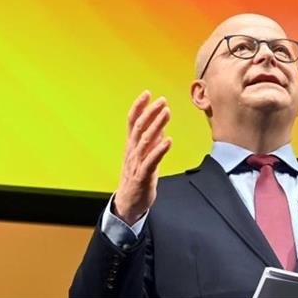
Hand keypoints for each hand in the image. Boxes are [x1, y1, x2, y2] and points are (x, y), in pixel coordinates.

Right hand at [113, 91, 172, 224]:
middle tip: (162, 100)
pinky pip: (151, 161)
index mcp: (131, 145)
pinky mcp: (142, 176)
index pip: (132, 122)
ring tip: (166, 113)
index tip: (147, 93)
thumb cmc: (137, 177)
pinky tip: (168, 141)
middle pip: (140, 128)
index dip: (139, 107)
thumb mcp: (144, 155)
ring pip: (145, 141)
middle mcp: (132, 152)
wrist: (128, 204)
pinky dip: (159, 150)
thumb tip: (160, 124)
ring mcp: (136, 163)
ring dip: (156, 126)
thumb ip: (151, 140)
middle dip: (150, 112)